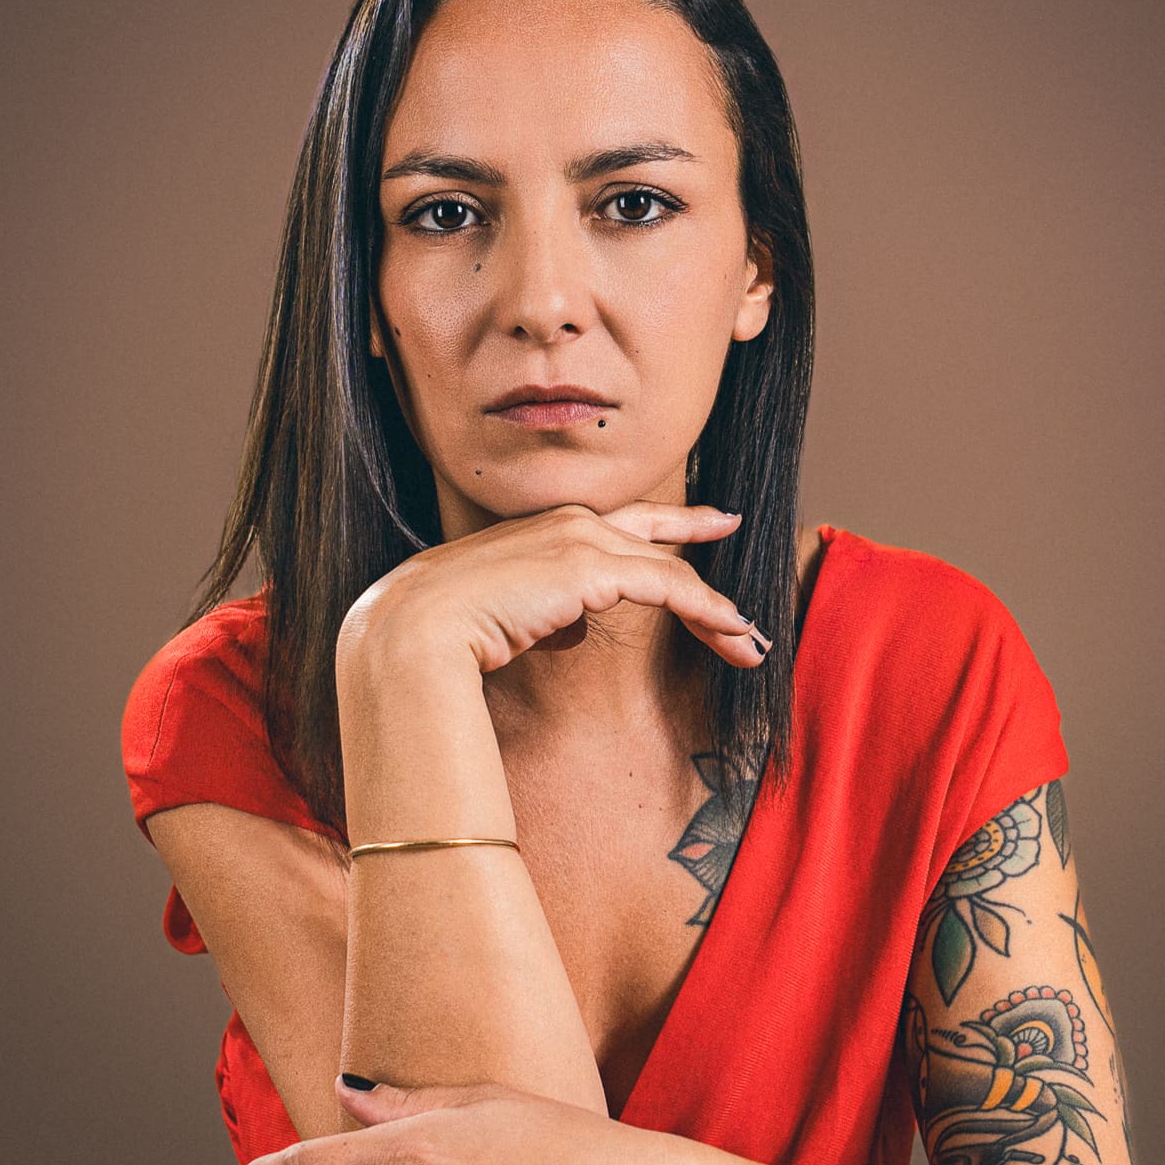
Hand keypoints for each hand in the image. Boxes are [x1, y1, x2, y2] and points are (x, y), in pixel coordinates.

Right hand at [336, 500, 770, 674]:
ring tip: (750, 642)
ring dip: (716, 608)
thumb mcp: (499, 615)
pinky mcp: (593, 569)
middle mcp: (567, 523)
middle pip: (653, 535)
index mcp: (541, 530)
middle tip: (733, 543)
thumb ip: (540, 615)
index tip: (705, 523)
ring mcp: (581, 539)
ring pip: (670, 569)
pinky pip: (669, 587)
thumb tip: (569, 628)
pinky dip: (708, 610)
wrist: (414, 629)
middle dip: (697, 542)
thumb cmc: (440, 631)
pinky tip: (733, 633)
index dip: (666, 522)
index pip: (616, 522)